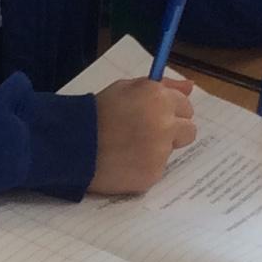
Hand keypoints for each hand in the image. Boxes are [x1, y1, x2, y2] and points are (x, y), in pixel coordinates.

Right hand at [91, 76, 195, 193]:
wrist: (71, 145)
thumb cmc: (96, 113)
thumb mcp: (126, 89)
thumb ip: (162, 86)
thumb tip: (190, 87)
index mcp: (159, 98)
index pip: (186, 106)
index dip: (170, 111)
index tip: (154, 116)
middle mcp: (165, 124)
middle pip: (188, 131)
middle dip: (172, 132)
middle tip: (145, 134)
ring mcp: (160, 152)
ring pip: (171, 151)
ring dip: (157, 150)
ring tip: (128, 148)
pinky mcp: (152, 174)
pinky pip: (157, 170)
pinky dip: (144, 167)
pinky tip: (125, 162)